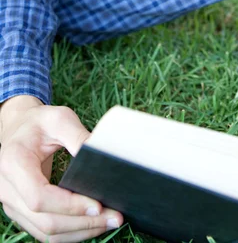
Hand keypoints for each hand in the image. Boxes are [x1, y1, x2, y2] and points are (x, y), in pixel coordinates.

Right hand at [0, 96, 123, 242]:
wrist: (19, 127)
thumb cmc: (39, 122)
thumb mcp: (59, 119)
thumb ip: (78, 137)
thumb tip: (102, 158)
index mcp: (14, 163)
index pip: (39, 197)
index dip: (69, 206)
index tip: (98, 205)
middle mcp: (7, 189)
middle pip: (45, 221)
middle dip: (83, 223)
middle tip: (115, 217)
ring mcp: (12, 204)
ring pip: (46, 233)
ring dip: (80, 231)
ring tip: (109, 222)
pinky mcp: (21, 212)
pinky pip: (45, 231)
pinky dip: (70, 232)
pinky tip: (92, 223)